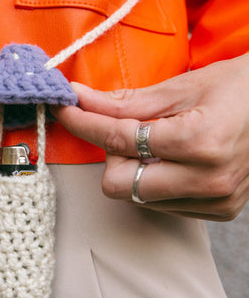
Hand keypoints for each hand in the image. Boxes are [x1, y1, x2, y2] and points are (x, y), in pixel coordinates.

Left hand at [52, 54, 248, 221]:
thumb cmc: (239, 88)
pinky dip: (155, 181)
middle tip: (129, 129)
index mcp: (200, 142)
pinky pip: (161, 204)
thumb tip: (80, 99)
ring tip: (161, 141)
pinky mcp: (218, 211)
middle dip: (113, 156)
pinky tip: (175, 159)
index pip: (119, 140)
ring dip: (135, 168)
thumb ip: (126, 101)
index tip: (67, 110)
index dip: (85, 123)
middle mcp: (208, 180)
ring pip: (137, 196)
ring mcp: (215, 201)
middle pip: (118, 184)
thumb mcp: (182, 87)